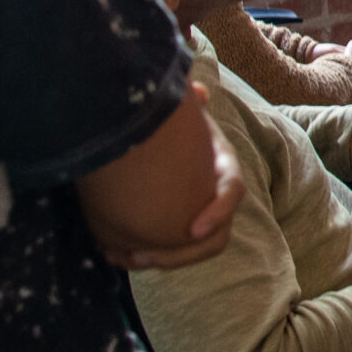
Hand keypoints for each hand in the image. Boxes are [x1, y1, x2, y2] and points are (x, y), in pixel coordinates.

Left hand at [108, 85, 246, 269]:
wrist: (167, 145)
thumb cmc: (177, 129)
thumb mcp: (184, 114)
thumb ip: (188, 104)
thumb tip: (197, 92)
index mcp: (223, 167)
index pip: (233, 191)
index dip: (219, 211)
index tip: (194, 230)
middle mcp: (217, 196)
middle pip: (217, 235)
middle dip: (184, 253)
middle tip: (145, 256)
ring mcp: (202, 216)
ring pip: (194, 250)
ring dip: (165, 260)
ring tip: (129, 258)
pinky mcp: (180, 229)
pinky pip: (173, 250)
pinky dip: (149, 256)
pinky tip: (119, 255)